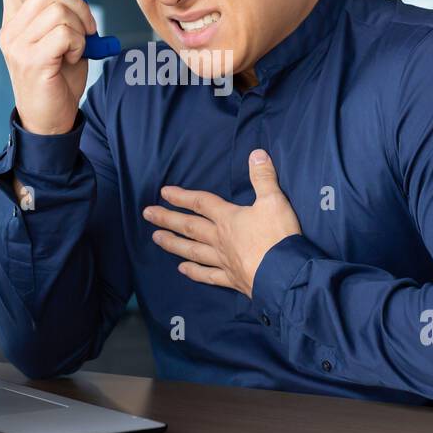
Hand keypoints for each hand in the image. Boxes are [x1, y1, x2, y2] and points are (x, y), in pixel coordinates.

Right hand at [0, 0, 97, 135]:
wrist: (50, 121)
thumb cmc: (58, 80)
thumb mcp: (60, 41)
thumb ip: (63, 15)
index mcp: (13, 24)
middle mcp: (10, 32)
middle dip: (79, 5)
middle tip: (88, 29)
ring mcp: (17, 46)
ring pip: (59, 11)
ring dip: (80, 28)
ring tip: (77, 48)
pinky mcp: (32, 60)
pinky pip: (64, 33)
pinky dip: (78, 42)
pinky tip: (74, 57)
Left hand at [143, 150, 300, 297]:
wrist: (285, 275)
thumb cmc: (278, 237)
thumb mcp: (274, 201)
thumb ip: (264, 177)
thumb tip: (256, 153)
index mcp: (228, 218)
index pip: (201, 203)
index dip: (182, 196)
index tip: (164, 192)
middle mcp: (220, 239)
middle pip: (189, 227)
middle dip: (167, 219)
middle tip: (147, 214)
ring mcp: (223, 261)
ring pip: (193, 250)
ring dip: (173, 244)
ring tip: (156, 239)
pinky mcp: (231, 279)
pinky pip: (208, 275)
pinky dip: (194, 272)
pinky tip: (182, 270)